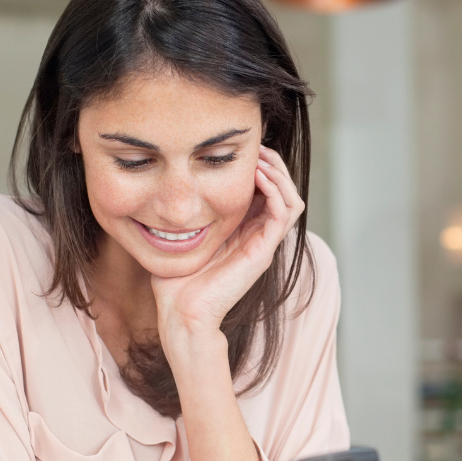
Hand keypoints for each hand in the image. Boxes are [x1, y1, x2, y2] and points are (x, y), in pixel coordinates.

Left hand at [151, 146, 303, 343]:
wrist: (181, 313)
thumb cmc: (177, 282)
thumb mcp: (182, 237)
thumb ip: (187, 216)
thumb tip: (170, 191)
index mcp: (243, 232)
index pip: (266, 192)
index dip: (261, 168)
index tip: (243, 149)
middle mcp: (258, 236)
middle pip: (283, 192)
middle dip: (274, 165)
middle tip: (257, 147)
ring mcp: (263, 244)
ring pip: (291, 200)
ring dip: (279, 175)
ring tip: (261, 159)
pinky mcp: (263, 252)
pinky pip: (283, 215)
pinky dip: (275, 191)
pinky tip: (258, 177)